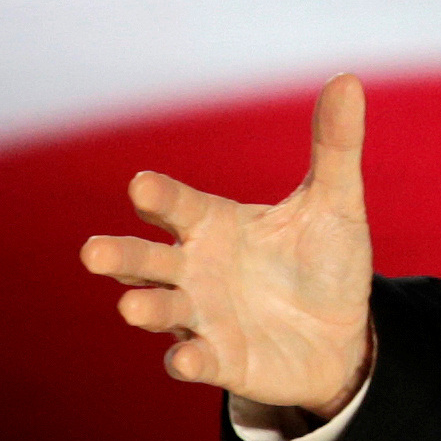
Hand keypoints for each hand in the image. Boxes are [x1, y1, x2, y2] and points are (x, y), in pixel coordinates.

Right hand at [79, 73, 376, 430]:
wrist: (341, 333)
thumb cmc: (323, 260)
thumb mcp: (336, 201)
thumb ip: (335, 146)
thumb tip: (347, 78)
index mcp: (216, 226)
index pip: (179, 206)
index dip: (160, 197)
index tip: (140, 185)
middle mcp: (197, 271)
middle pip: (148, 260)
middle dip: (121, 256)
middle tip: (92, 251)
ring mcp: (204, 319)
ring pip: (161, 311)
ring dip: (146, 308)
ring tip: (130, 305)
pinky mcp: (222, 361)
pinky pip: (198, 361)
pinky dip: (188, 361)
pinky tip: (185, 359)